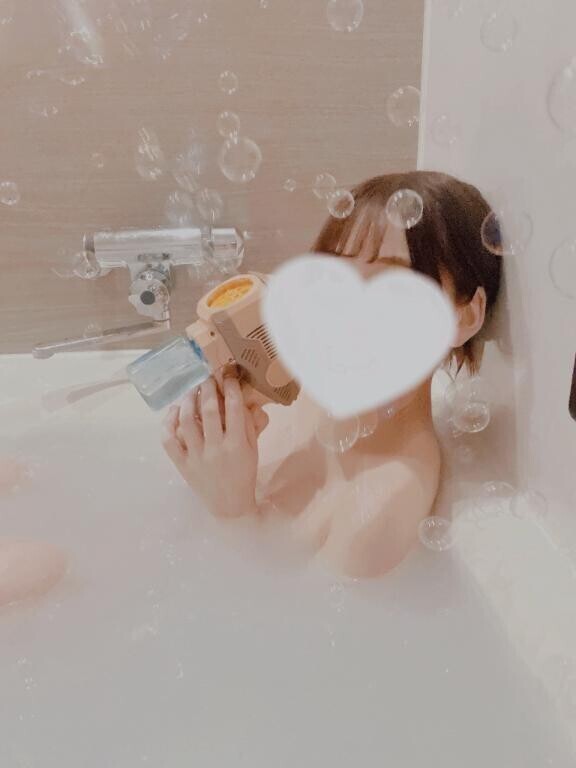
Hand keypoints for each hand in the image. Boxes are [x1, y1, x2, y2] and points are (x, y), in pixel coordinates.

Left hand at [161, 370, 266, 517]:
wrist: (229, 505)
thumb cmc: (243, 474)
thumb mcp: (253, 449)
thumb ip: (250, 424)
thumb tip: (245, 398)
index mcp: (237, 445)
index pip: (235, 408)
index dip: (230, 387)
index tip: (228, 375)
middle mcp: (216, 449)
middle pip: (210, 410)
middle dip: (208, 388)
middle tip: (207, 377)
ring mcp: (196, 457)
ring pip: (187, 421)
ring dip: (188, 401)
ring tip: (192, 391)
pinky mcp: (182, 464)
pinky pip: (169, 440)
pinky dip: (168, 422)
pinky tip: (175, 411)